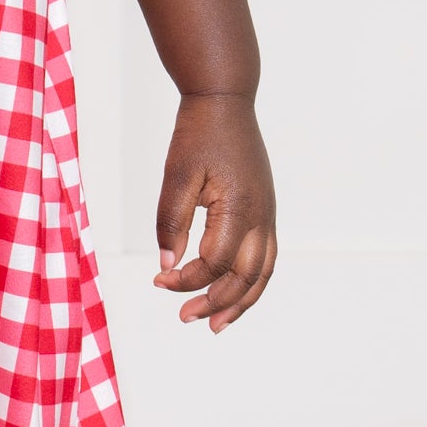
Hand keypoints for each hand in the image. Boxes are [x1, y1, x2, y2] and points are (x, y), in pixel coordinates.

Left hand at [152, 92, 276, 330]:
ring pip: (263, 273)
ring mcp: (268, 214)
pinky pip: (266, 257)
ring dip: (240, 302)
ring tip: (216, 324)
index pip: (215, 262)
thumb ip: (171, 221)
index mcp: (240, 208)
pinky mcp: (265, 210)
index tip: (158, 281)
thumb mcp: (177, 174)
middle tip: (185, 318)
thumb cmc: (198, 134)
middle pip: (245, 277)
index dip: (187, 279)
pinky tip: (232, 292)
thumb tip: (167, 265)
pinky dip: (251, 282)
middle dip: (215, 302)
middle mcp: (262, 216)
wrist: (225, 102)